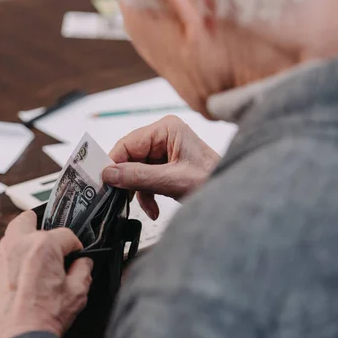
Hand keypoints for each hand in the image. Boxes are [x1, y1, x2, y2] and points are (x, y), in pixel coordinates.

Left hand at [0, 211, 92, 337]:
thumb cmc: (43, 318)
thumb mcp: (77, 293)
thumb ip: (83, 270)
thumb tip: (83, 263)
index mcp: (42, 245)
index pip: (65, 234)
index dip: (74, 247)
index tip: (75, 257)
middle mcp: (16, 244)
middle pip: (28, 219)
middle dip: (40, 227)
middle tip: (49, 247)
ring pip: (10, 239)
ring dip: (23, 247)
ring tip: (33, 269)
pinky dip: (9, 265)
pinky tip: (17, 284)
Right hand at [102, 115, 219, 219]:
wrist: (233, 195)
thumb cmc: (214, 180)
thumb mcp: (172, 181)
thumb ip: (138, 176)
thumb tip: (109, 174)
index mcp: (167, 129)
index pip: (128, 143)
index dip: (114, 163)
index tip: (103, 181)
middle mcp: (164, 136)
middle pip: (129, 157)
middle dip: (128, 180)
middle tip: (119, 198)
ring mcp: (165, 150)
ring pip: (135, 170)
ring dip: (138, 191)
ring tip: (147, 207)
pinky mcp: (166, 165)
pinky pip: (145, 178)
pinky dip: (146, 194)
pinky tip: (153, 208)